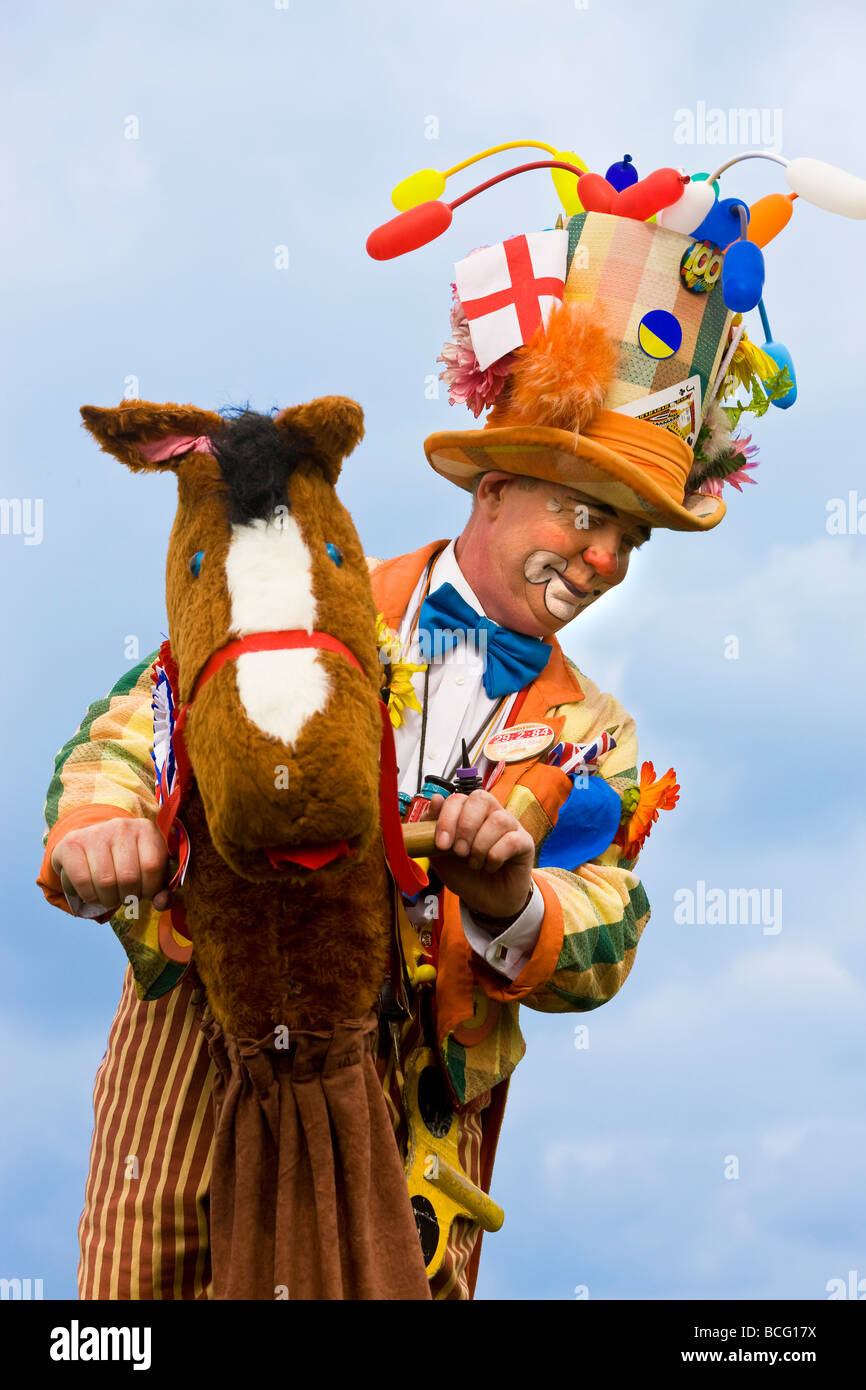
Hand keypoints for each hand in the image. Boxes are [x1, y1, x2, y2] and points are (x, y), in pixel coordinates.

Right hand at [50, 817, 172, 914]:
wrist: (92, 844)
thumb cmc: (128, 862)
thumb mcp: (151, 871)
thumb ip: (164, 890)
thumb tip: (160, 904)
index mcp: (146, 829)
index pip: (152, 866)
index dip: (149, 889)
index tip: (144, 892)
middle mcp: (121, 826)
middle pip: (128, 877)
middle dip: (128, 897)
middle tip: (125, 897)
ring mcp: (95, 833)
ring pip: (105, 882)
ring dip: (109, 900)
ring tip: (110, 896)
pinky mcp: (71, 844)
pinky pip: (82, 881)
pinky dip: (89, 896)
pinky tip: (93, 893)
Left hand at [422, 790, 534, 921]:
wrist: (485, 902)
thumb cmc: (464, 874)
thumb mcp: (440, 855)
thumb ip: (431, 829)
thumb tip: (435, 799)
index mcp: (469, 812)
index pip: (458, 798)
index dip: (447, 818)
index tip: (441, 844)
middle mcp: (491, 813)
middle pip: (481, 798)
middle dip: (465, 827)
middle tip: (459, 852)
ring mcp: (510, 826)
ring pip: (498, 819)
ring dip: (480, 845)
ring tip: (474, 863)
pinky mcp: (525, 842)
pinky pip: (512, 840)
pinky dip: (496, 856)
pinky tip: (490, 866)